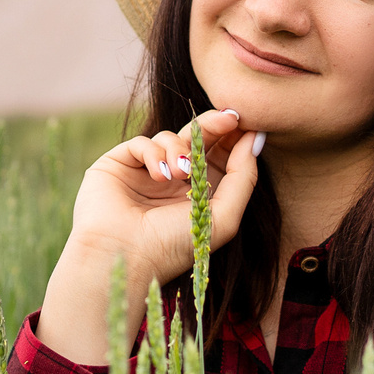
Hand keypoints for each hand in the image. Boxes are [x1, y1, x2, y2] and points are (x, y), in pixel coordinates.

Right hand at [37, 109, 258, 364]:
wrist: (122, 255)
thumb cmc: (173, 246)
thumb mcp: (222, 217)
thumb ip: (242, 178)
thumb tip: (254, 139)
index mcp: (196, 197)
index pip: (216, 158)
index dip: (231, 140)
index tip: (246, 124)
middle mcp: (171, 183)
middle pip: (196, 141)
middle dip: (214, 127)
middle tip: (229, 118)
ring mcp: (144, 173)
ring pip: (170, 138)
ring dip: (180, 149)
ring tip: (181, 173)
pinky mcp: (119, 164)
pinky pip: (141, 142)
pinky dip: (154, 153)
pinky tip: (158, 174)